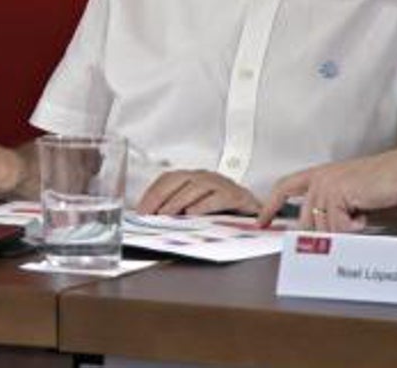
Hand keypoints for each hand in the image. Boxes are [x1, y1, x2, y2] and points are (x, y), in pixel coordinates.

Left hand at [136, 170, 259, 215]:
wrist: (256, 212)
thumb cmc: (224, 210)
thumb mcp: (197, 206)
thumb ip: (177, 209)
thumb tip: (152, 218)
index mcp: (193, 177)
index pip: (167, 179)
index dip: (152, 193)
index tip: (140, 209)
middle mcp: (205, 177)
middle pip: (178, 180)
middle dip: (160, 196)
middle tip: (148, 213)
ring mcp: (220, 183)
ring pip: (195, 187)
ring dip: (177, 201)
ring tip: (165, 215)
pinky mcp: (235, 195)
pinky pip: (216, 197)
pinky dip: (203, 205)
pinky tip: (192, 214)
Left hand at [258, 149, 396, 231]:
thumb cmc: (382, 182)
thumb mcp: (350, 195)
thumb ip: (331, 209)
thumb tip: (317, 234)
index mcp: (319, 175)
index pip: (284, 188)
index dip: (271, 205)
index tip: (262, 221)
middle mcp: (319, 178)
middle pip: (306, 221)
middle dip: (323, 235)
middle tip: (343, 235)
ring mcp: (326, 185)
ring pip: (323, 227)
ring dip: (345, 229)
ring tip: (361, 215)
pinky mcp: (337, 193)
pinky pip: (338, 226)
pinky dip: (354, 227)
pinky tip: (364, 213)